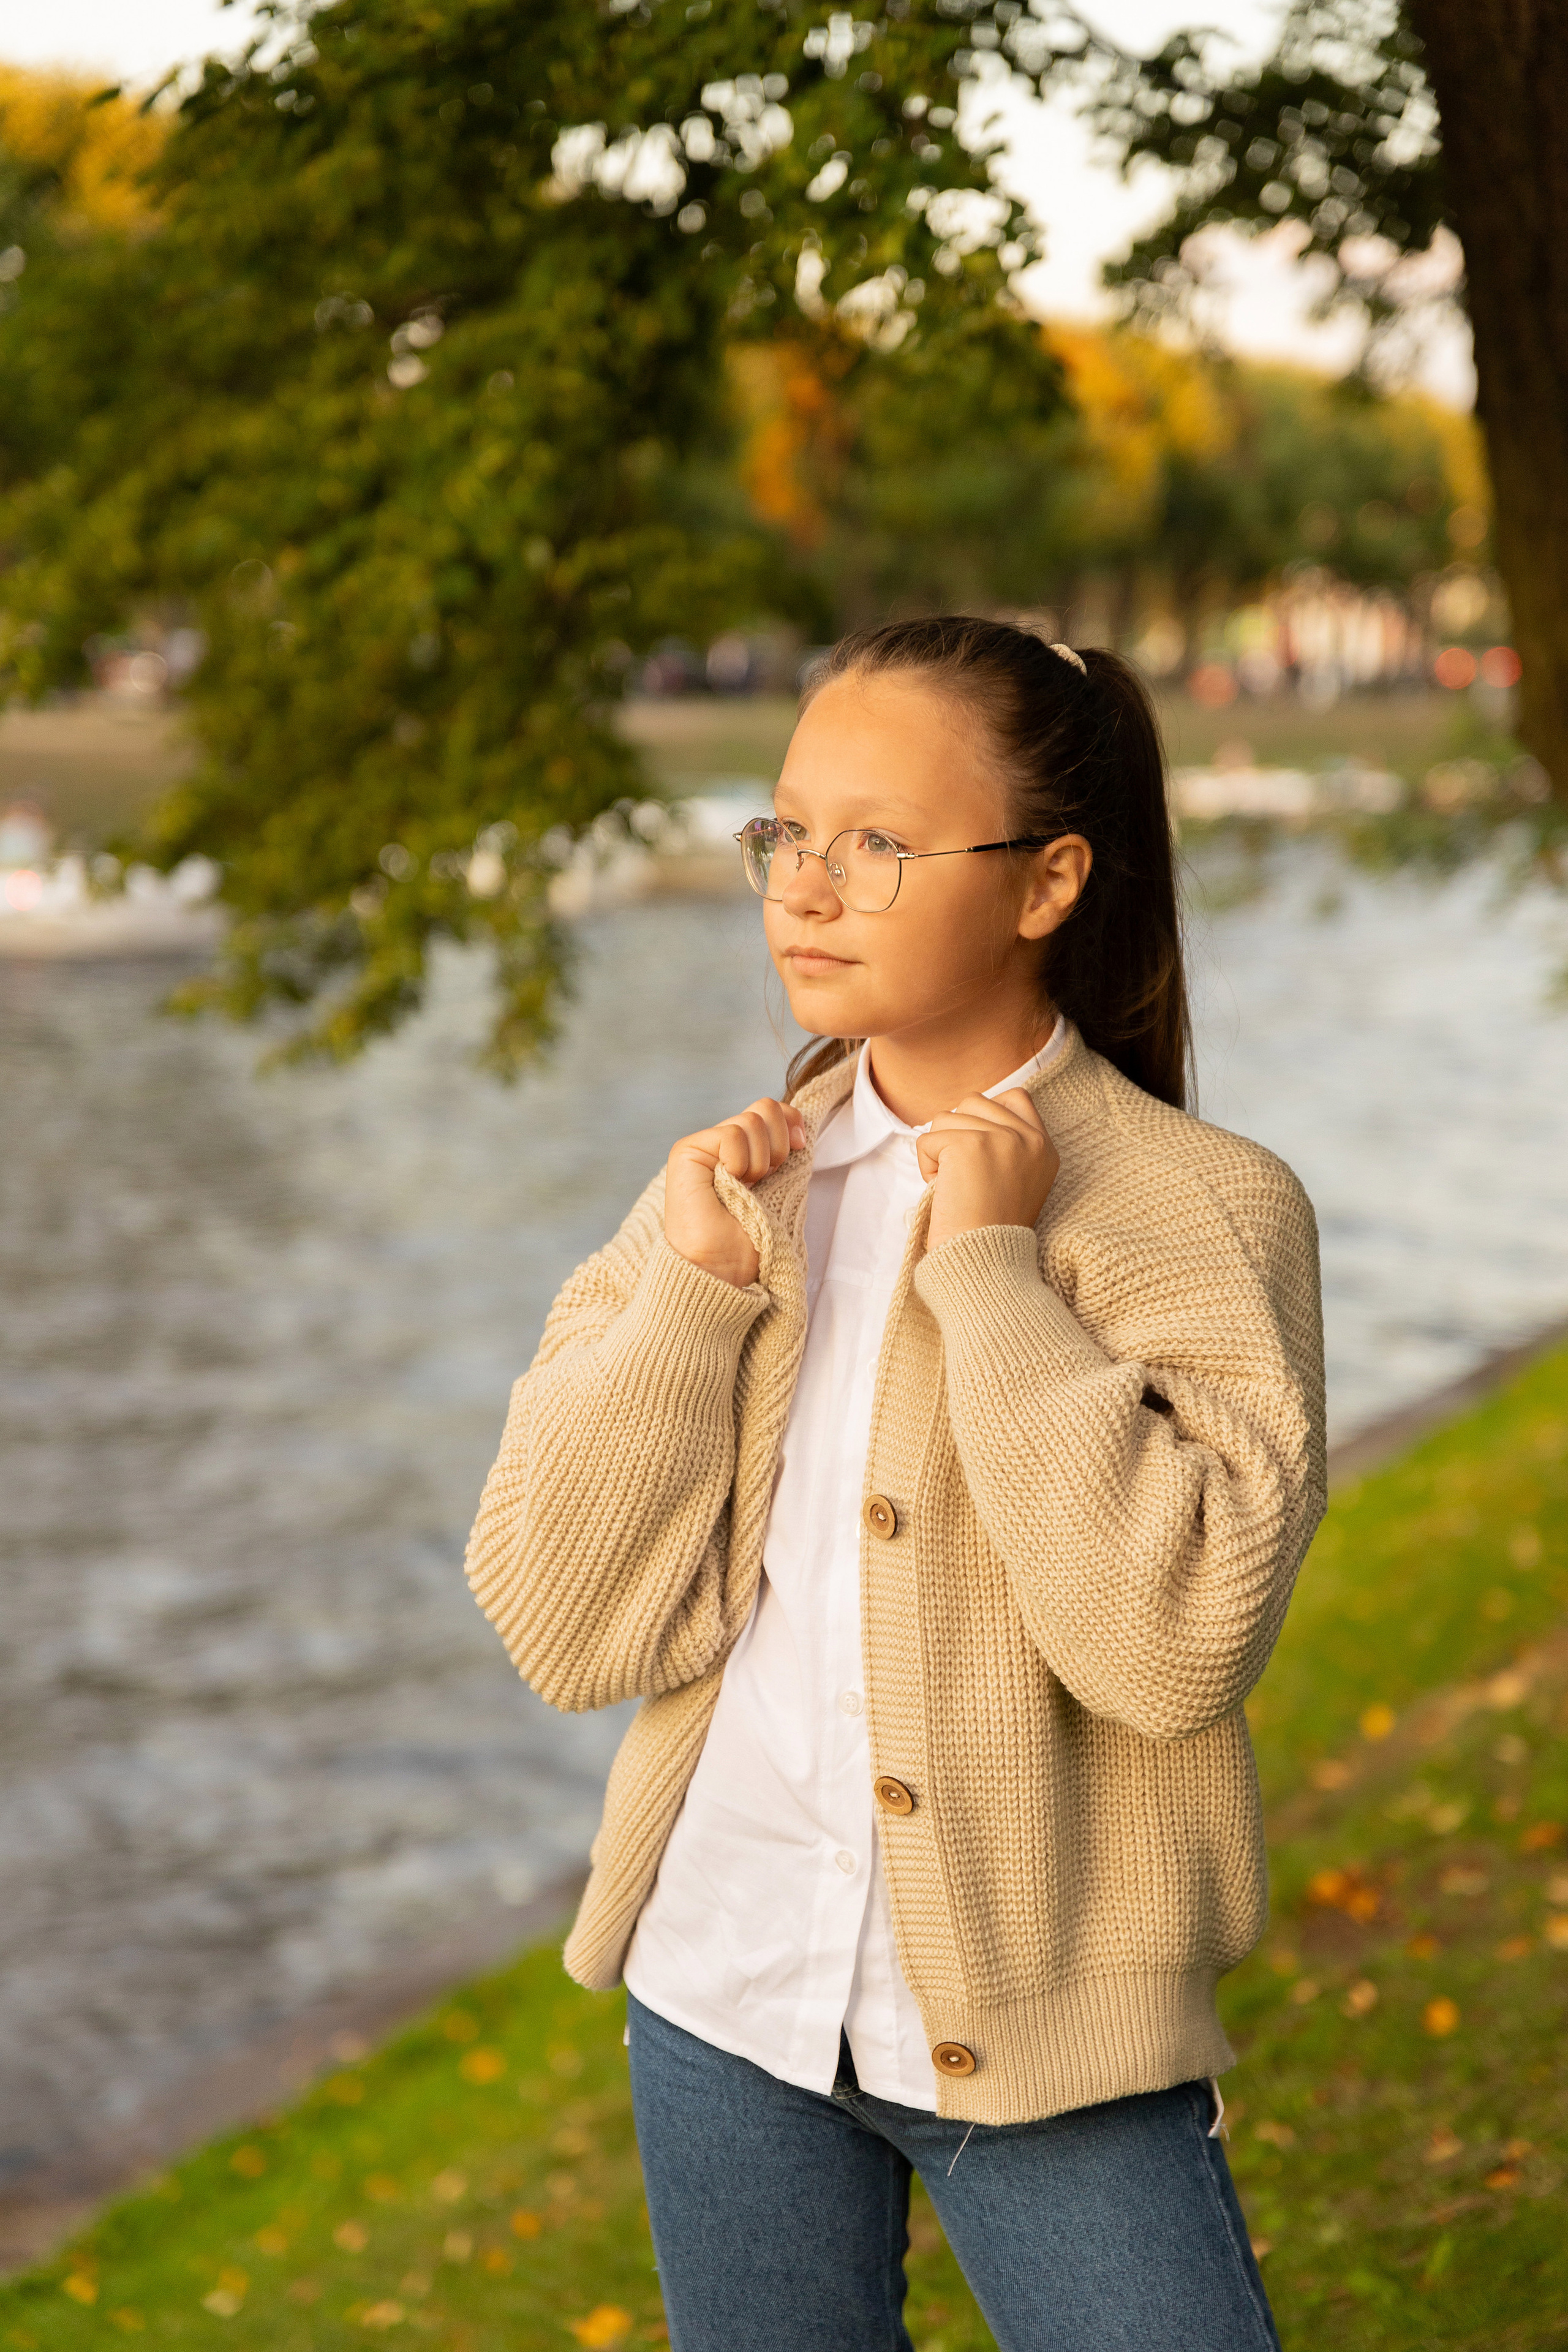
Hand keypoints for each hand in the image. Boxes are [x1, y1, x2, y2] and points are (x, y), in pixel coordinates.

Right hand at [664, 1096, 804, 1286]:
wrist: (723, 1268)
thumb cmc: (752, 1238)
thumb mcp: (780, 1184)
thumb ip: (783, 1150)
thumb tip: (799, 1125)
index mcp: (744, 1150)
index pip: (773, 1109)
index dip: (791, 1122)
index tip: (799, 1148)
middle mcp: (721, 1143)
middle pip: (765, 1107)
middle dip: (778, 1145)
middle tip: (765, 1179)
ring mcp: (703, 1145)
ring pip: (752, 1120)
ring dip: (761, 1161)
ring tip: (746, 1187)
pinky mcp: (687, 1151)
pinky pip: (732, 1135)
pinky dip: (740, 1163)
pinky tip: (731, 1183)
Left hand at [917, 1088, 1058, 1253]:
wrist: (985, 1264)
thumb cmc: (990, 1232)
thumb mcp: (1016, 1182)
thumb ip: (1006, 1145)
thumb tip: (965, 1113)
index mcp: (1045, 1148)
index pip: (1015, 1098)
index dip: (985, 1116)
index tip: (976, 1152)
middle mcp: (1030, 1138)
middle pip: (973, 1103)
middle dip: (956, 1136)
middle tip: (965, 1179)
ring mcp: (1002, 1138)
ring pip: (946, 1118)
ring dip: (939, 1152)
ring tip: (956, 1188)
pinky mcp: (970, 1145)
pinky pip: (926, 1140)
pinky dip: (925, 1168)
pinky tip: (945, 1193)